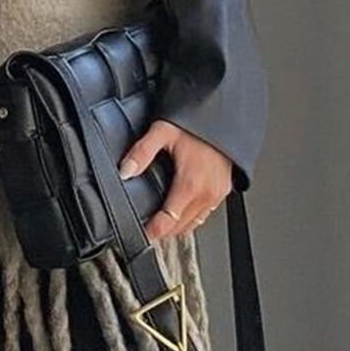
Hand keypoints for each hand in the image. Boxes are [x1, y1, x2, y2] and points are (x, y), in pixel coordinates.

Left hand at [118, 119, 231, 239]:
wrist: (224, 115)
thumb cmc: (196, 122)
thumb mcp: (163, 131)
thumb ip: (142, 152)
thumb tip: (125, 171)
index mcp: (191, 184)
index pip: (169, 221)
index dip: (153, 231)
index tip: (141, 235)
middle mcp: (207, 193)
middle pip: (181, 227)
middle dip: (163, 231)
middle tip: (146, 230)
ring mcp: (217, 194)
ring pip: (195, 223)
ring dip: (177, 227)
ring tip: (160, 224)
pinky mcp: (224, 190)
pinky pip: (206, 213)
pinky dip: (192, 217)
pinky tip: (181, 211)